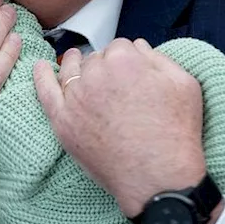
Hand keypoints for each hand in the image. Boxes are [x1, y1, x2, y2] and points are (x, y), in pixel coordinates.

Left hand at [34, 39, 208, 218]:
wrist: (159, 177)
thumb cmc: (175, 133)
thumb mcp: (184, 84)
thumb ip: (159, 58)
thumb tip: (139, 47)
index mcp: (125, 60)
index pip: (120, 46)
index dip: (128, 59)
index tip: (133, 72)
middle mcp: (96, 75)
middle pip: (96, 58)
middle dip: (105, 66)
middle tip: (117, 85)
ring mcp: (76, 99)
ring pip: (72, 70)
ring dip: (77, 65)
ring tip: (78, 62)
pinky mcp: (64, 122)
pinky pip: (45, 93)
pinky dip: (41, 77)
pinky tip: (40, 67)